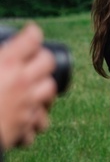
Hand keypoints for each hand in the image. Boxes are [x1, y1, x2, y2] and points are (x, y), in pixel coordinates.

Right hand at [0, 24, 56, 148]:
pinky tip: (25, 116)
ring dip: (43, 88)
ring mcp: (27, 106)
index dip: (31, 34)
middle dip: (42, 58)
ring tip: (32, 87)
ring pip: (50, 91)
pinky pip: (40, 122)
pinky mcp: (26, 128)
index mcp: (7, 63)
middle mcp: (22, 82)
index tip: (29, 34)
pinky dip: (35, 119)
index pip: (32, 39)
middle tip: (32, 60)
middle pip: (48, 62)